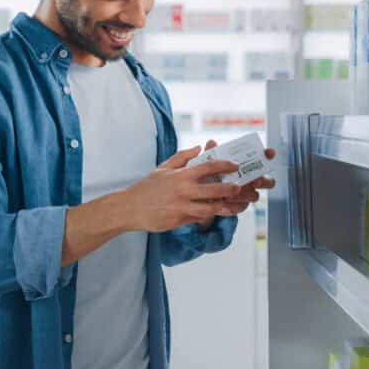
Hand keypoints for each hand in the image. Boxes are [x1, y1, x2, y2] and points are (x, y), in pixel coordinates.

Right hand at [119, 145, 241, 232]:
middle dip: (229, 189)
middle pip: (214, 190)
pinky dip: (208, 216)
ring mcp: (181, 207)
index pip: (208, 167)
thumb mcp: (163, 168)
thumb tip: (198, 148)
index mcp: (180, 175)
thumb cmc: (147, 187)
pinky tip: (215, 213)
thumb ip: (182, 157)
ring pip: (209, 208)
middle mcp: (183, 191)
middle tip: (238, 187)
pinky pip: (198, 218)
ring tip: (230, 203)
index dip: (225, 165)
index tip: (234, 166)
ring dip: (222, 206)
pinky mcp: (179, 221)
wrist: (130, 208)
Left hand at [199, 140, 277, 222]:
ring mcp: (248, 194)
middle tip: (255, 180)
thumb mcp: (210, 161)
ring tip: (234, 192)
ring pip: (255, 195)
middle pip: (268, 181)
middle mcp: (253, 181)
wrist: (204, 193)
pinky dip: (234, 205)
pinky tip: (224, 202)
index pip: (263, 159)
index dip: (268, 155)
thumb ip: (212, 152)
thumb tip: (211, 143)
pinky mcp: (240, 206)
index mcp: (248, 167)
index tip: (270, 153)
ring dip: (246, 194)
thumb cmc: (212, 173)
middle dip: (263, 181)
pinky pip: (242, 207)